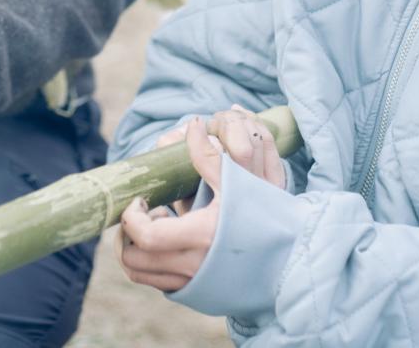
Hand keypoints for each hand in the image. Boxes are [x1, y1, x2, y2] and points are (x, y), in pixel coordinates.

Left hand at [118, 108, 285, 291]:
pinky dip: (151, 264)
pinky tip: (169, 241)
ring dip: (136, 251)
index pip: (145, 236)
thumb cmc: (267, 218)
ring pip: (141, 275)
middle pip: (133, 261)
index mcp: (200, 237)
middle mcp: (193, 267)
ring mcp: (194, 283)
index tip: (140, 199)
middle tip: (143, 212)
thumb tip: (192, 124)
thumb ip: (210, 156)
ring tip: (156, 225)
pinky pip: (158, 283)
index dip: (131, 217)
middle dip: (127, 235)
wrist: (291, 259)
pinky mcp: (197, 293)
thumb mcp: (239, 185)